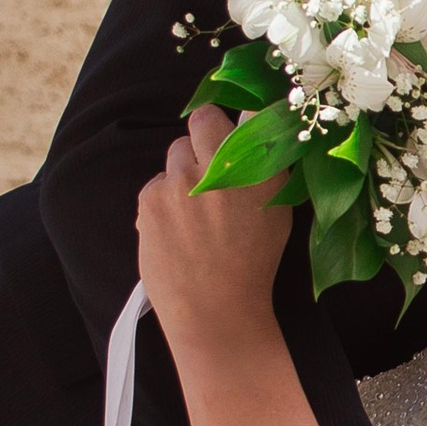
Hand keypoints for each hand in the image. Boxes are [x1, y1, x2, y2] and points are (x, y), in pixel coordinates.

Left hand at [135, 101, 292, 356]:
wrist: (214, 310)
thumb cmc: (251, 265)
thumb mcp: (276, 213)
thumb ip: (267, 170)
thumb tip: (254, 133)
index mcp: (260, 172)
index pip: (251, 114)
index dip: (243, 116)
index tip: (240, 125)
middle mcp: (221, 168)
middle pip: (203, 119)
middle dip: (205, 133)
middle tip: (209, 161)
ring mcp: (181, 181)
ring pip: (176, 151)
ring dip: (184, 168)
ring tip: (192, 206)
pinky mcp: (150, 198)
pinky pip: (156, 182)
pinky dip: (163, 198)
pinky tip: (175, 226)